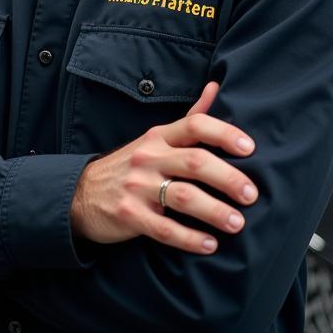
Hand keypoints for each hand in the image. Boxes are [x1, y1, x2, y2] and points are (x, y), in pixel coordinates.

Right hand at [70, 81, 257, 254]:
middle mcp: (148, 157)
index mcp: (158, 137)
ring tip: (237, 223)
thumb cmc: (130, 165)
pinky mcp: (129, 215)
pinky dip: (190, 239)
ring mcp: (137, 186)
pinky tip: (210, 245)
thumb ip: (189, 117)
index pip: (194, 125)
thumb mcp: (155, 137)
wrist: (81, 192)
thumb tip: (216, 87)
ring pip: (182, 197)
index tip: (250, 148)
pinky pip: (164, 229)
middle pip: (194, 162)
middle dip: (228, 178)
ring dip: (214, 211)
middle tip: (252, 194)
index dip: (224, 133)